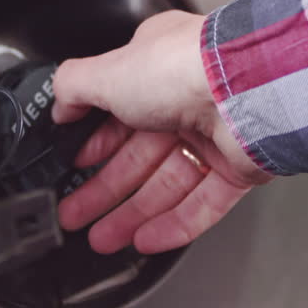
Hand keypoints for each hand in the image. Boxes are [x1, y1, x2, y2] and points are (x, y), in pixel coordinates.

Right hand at [52, 10, 271, 253]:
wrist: (247, 87)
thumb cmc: (184, 68)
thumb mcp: (107, 70)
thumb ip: (74, 87)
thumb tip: (60, 104)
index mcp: (158, 70)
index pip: (119, 113)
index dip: (94, 144)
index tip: (72, 166)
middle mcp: (188, 101)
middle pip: (139, 157)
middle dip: (105, 190)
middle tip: (76, 214)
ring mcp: (215, 136)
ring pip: (168, 185)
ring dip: (133, 214)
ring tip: (102, 239)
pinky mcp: (239, 168)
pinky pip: (203, 204)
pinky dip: (174, 224)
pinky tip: (146, 240)